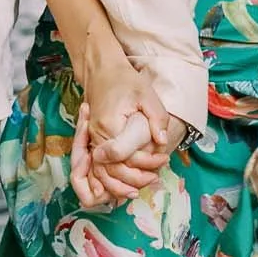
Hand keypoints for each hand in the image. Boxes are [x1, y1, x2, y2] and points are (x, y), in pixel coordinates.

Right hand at [73, 36, 179, 207]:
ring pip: (105, 174)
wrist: (102, 72)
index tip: (164, 157)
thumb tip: (162, 141)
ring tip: (148, 180)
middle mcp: (97, 137)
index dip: (146, 162)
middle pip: (113, 171)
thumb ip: (157, 118)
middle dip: (137, 178)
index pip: (124, 156)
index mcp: (109, 126)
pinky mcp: (94, 143)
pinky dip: (115, 178)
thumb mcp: (146, 94)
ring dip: (124, 183)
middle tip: (158, 175)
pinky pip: (102, 167)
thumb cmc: (125, 82)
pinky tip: (133, 181)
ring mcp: (93, 141)